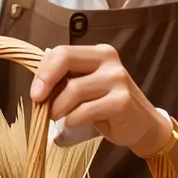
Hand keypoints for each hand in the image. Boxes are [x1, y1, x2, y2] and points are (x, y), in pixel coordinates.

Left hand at [29, 44, 170, 156]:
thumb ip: (68, 79)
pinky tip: (73, 123)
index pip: (63, 52)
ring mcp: (118, 80)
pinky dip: (72, 119)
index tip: (36, 91)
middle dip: (45, 81)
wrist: (142, 125)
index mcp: (99, 52)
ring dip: (58, 107)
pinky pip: (84, 110)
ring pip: (73, 89)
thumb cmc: (108, 106)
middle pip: (66, 60)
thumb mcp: (88, 86)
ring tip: (58, 116)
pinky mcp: (121, 101)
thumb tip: (38, 83)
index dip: (43, 71)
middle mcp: (109, 61)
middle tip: (38, 100)